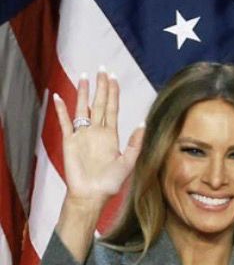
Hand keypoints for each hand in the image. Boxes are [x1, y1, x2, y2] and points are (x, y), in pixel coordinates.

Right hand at [52, 69, 143, 205]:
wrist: (92, 194)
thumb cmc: (110, 183)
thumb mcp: (128, 162)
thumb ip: (135, 143)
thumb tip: (143, 123)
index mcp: (111, 136)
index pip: (112, 109)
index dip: (112, 93)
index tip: (113, 77)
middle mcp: (96, 132)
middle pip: (98, 104)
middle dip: (100, 87)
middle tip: (101, 70)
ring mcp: (82, 135)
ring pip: (82, 108)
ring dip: (82, 93)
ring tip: (83, 77)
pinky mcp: (69, 141)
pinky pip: (64, 121)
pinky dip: (61, 109)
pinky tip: (58, 97)